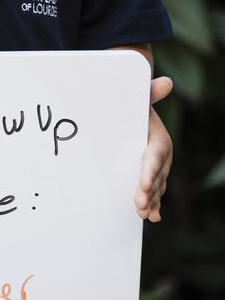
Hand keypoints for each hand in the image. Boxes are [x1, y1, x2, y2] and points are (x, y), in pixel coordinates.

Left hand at [135, 76, 172, 221]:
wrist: (134, 115)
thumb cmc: (134, 107)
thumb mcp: (139, 99)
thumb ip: (150, 93)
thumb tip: (166, 82)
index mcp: (158, 139)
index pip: (155, 156)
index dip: (150, 171)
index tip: (143, 184)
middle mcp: (161, 156)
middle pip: (156, 177)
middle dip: (149, 192)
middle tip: (139, 204)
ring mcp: (155, 168)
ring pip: (155, 187)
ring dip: (150, 201)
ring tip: (142, 213)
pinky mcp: (149, 175)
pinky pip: (153, 191)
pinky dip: (152, 204)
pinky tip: (151, 217)